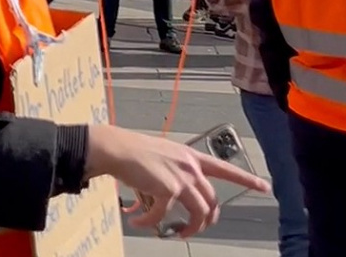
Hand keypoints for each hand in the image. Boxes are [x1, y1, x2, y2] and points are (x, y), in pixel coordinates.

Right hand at [85, 125, 268, 238]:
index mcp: (190, 157)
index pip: (225, 169)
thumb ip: (174, 171)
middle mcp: (190, 167)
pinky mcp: (168, 189)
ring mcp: (181, 178)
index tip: (264, 186)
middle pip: (211, 201)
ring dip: (188, 229)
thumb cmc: (132, 150)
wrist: (116, 148)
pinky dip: (149, 222)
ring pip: (198, 213)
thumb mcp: (162, 155)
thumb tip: (170, 195)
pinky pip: (162, 215)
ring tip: (175, 234)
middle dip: (206, 221)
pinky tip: (138, 222)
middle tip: (195, 228)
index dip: (246, 179)